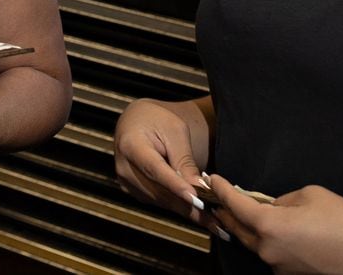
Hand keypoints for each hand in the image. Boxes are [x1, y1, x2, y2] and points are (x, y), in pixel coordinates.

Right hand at [114, 98, 211, 220]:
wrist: (137, 122)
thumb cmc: (157, 121)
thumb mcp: (175, 131)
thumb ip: (184, 159)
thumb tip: (198, 187)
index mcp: (131, 144)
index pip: (155, 169)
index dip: (175, 185)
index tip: (195, 198)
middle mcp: (124, 167)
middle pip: (160, 190)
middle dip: (190, 204)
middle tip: (218, 216)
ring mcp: (127, 182)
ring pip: (163, 201)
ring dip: (189, 211)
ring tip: (216, 221)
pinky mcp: (135, 191)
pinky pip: (161, 203)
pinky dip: (182, 208)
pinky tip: (202, 214)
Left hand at [210, 176, 342, 273]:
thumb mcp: (310, 195)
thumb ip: (283, 199)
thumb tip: (273, 206)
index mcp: (267, 226)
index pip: (234, 205)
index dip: (221, 190)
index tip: (212, 180)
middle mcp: (267, 251)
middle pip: (237, 229)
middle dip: (227, 212)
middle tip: (219, 199)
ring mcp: (278, 268)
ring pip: (255, 244)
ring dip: (250, 229)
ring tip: (248, 214)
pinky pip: (273, 256)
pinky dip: (270, 243)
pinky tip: (281, 235)